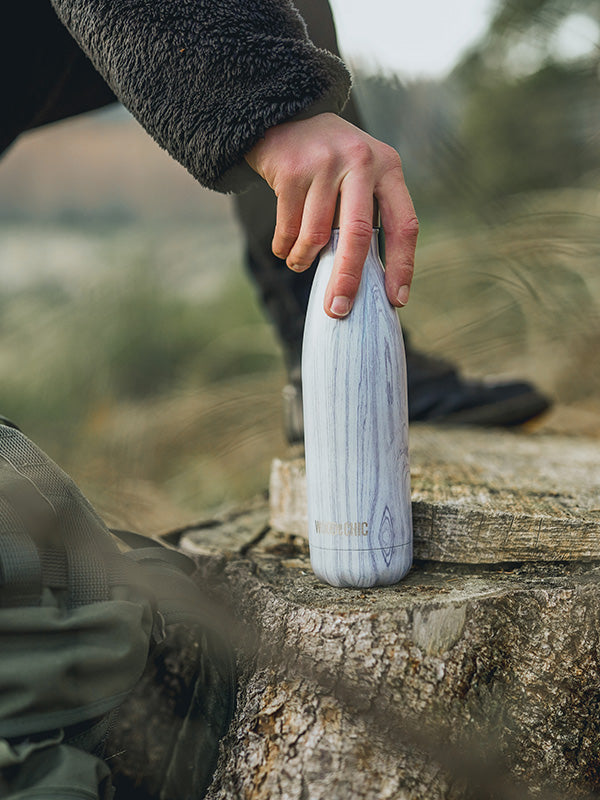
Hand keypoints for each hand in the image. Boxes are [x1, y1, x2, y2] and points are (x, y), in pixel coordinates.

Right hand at [245, 113, 417, 317]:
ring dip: (304, 260)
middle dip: (348, 278)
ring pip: (317, 235)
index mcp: (388, 167)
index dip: (402, 266)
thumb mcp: (360, 175)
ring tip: (299, 264)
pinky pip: (289, 227)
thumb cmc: (329, 163)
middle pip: (359, 234)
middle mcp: (361, 161)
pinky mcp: (292, 169)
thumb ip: (368, 214)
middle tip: (338, 309)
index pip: (404, 224)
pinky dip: (285, 248)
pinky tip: (285, 249)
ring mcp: (325, 163)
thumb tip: (369, 282)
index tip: (396, 301)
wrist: (284, 116)